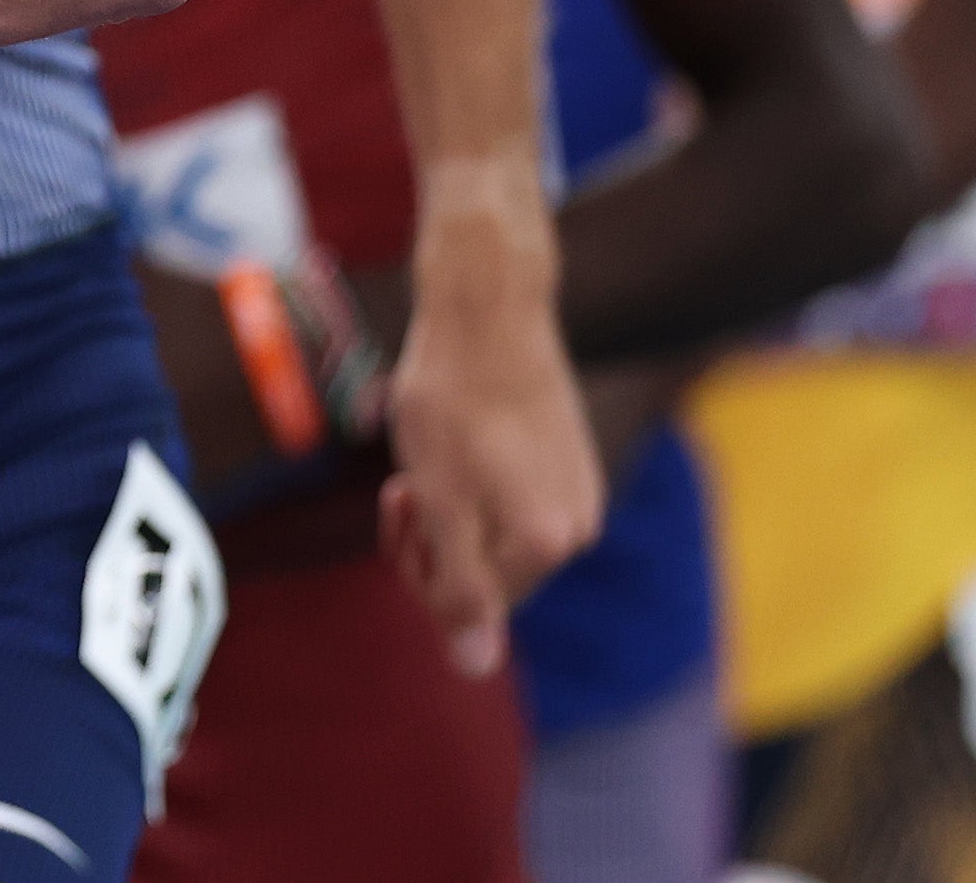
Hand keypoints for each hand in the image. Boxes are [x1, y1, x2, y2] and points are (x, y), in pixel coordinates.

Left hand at [374, 178, 601, 673]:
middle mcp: (577, 529)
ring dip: (450, 510)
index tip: (397, 505)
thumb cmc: (452, 397)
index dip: (416, 564)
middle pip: (486, 575)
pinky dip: (474, 484)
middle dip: (434, 540)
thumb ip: (460, 587)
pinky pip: (511, 502)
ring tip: (430, 457)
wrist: (488, 306)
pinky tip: (460, 441)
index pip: (469, 605)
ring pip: (494, 536)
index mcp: (547, 545)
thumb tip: (474, 668)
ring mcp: (578, 492)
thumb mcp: (438, 497)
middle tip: (404, 483)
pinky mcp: (571, 460)